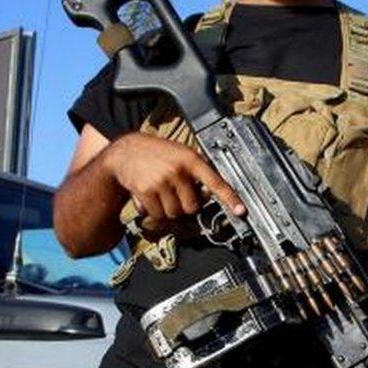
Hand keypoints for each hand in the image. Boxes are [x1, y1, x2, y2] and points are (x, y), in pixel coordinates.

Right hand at [105, 133, 244, 220]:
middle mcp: (178, 170)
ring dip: (169, 209)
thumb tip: (211, 193)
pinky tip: (150, 196)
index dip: (230, 198)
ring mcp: (161, 181)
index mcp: (191, 160)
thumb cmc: (158, 154)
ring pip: (175, 213)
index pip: (215, 181)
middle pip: (193, 207)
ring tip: (162, 192)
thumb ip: (198, 171)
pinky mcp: (146, 191)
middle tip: (176, 192)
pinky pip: (158, 214)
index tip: (241, 211)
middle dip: (185, 205)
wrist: (125, 152)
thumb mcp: (181, 154)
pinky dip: (155, 211)